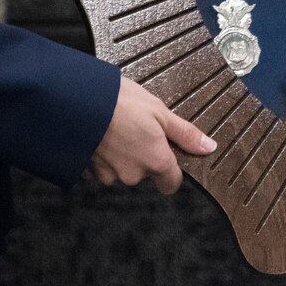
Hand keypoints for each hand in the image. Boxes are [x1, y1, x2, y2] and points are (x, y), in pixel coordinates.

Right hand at [87, 77, 215, 193]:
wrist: (77, 102)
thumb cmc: (120, 103)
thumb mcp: (160, 111)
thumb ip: (185, 133)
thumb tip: (208, 147)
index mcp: (156, 161)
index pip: (171, 184)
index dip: (170, 170)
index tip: (165, 152)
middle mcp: (134, 175)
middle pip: (146, 174)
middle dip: (143, 156)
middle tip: (136, 129)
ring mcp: (109, 175)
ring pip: (122, 171)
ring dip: (121, 156)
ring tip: (116, 129)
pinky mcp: (88, 172)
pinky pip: (101, 169)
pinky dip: (102, 157)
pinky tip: (101, 136)